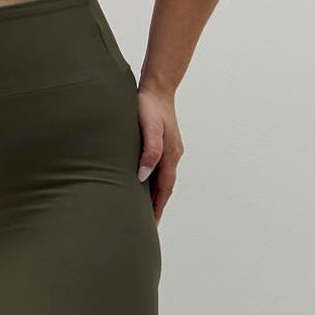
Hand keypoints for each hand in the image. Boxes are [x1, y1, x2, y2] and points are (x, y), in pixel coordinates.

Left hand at [136, 83, 182, 224]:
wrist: (157, 88)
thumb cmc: (149, 107)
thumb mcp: (149, 128)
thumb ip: (149, 151)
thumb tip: (142, 176)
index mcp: (170, 156)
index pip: (164, 190)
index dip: (157, 208)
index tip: (151, 225)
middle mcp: (172, 156)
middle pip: (165, 188)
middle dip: (157, 207)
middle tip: (148, 226)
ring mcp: (169, 151)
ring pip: (162, 179)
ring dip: (155, 196)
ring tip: (145, 211)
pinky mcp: (162, 144)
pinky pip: (159, 170)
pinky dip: (153, 182)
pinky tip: (143, 185)